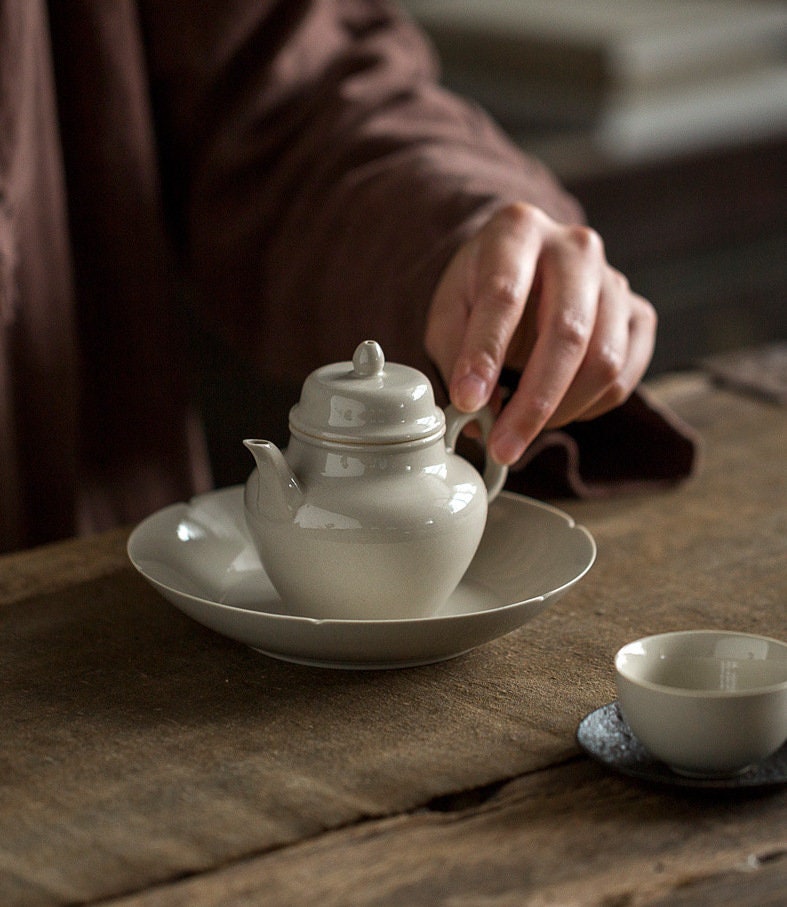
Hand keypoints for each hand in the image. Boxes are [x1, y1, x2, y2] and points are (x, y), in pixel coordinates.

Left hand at [425, 202, 656, 464]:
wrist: (524, 268)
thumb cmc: (481, 291)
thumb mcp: (449, 312)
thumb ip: (457, 355)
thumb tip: (480, 411)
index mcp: (518, 231)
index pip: (504, 295)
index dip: (486, 354)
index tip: (468, 401)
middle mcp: (575, 247)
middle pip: (566, 333)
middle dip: (533, 402)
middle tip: (503, 446)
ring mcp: (614, 280)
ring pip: (603, 361)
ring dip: (560, 411)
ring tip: (523, 429)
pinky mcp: (638, 314)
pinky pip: (624, 376)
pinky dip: (589, 406)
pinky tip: (557, 408)